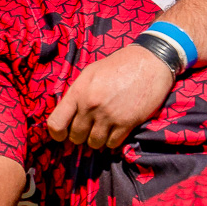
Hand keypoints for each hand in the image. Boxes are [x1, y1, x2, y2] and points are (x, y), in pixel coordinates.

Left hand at [45, 45, 174, 148]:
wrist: (151, 61)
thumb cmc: (119, 65)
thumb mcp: (91, 73)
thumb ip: (77, 95)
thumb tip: (67, 117)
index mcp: (78, 92)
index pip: (55, 123)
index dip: (57, 134)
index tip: (63, 135)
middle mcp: (90, 105)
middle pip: (76, 137)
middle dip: (81, 136)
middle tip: (90, 129)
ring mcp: (108, 115)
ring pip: (94, 143)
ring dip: (98, 140)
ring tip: (104, 129)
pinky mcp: (126, 122)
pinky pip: (112, 144)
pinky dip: (113, 141)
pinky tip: (116, 130)